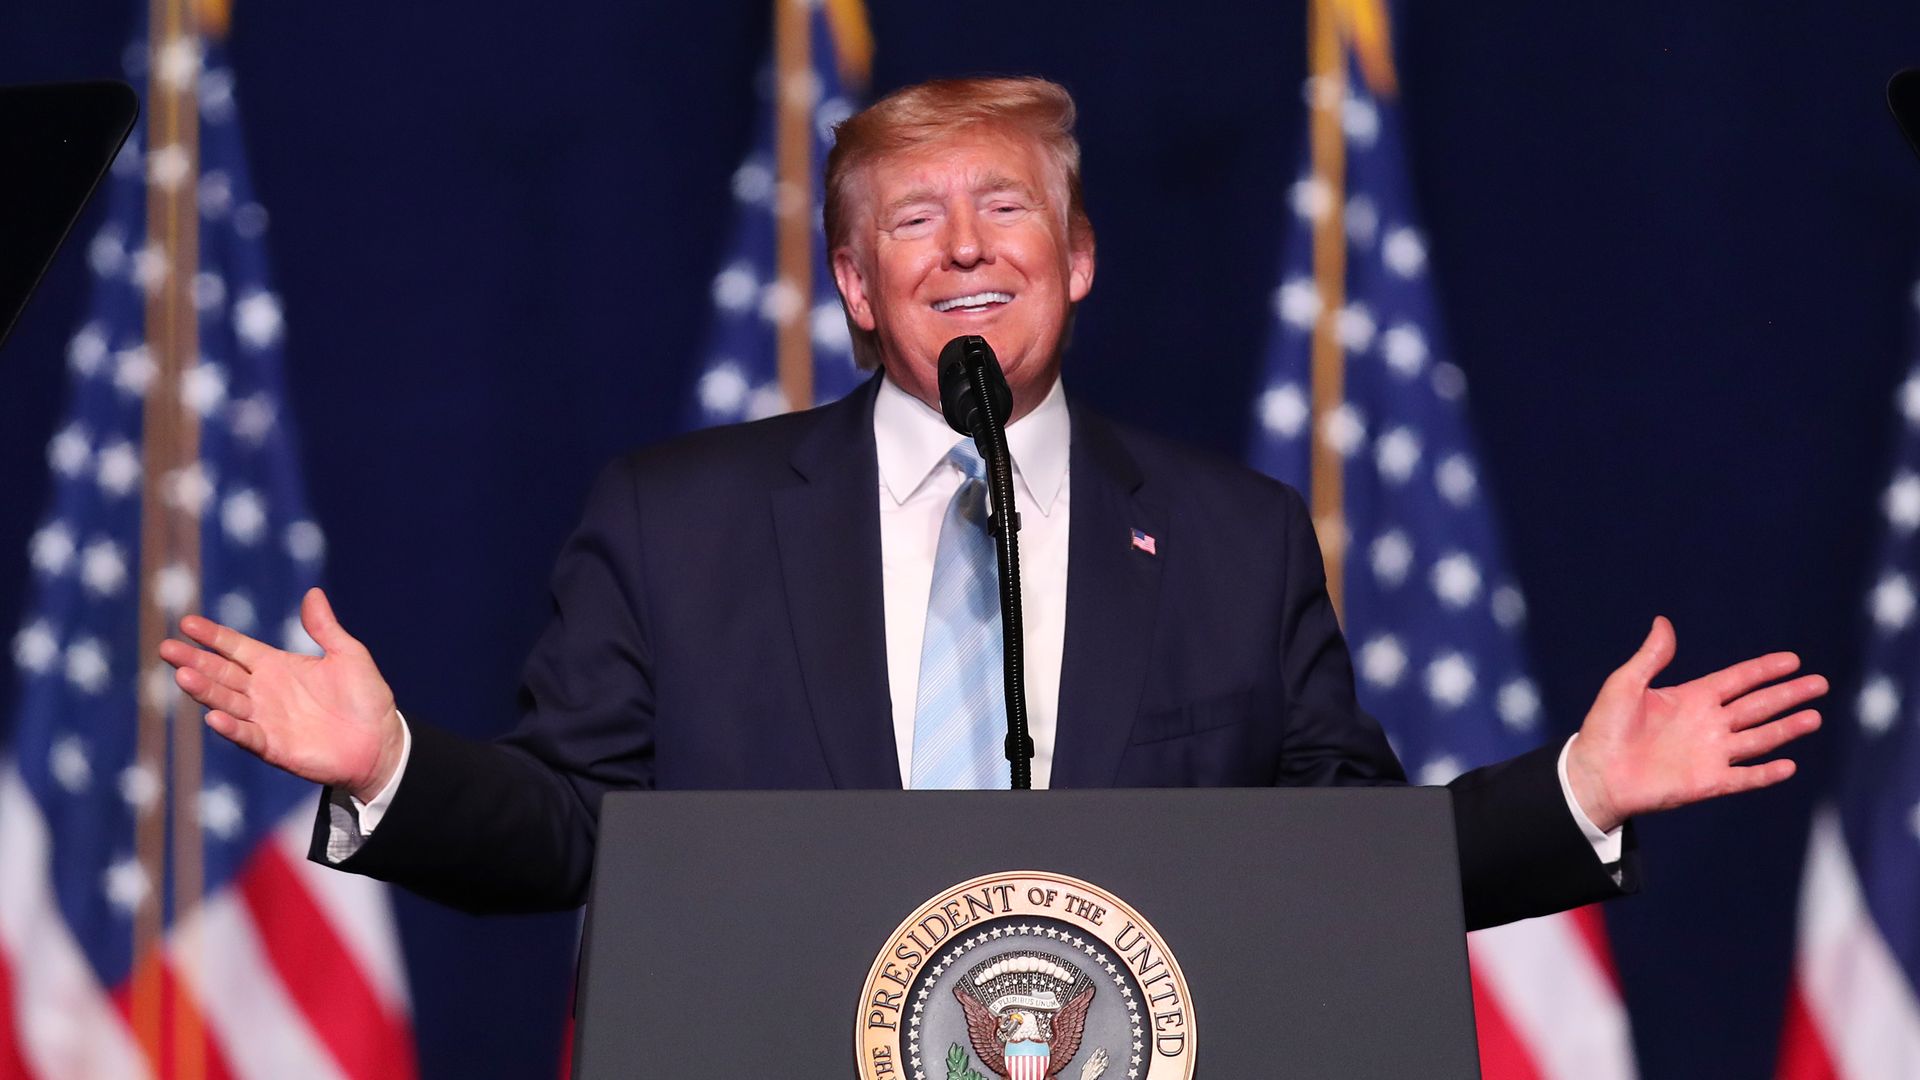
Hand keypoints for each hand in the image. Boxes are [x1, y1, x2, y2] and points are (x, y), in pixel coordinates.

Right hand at [159, 587, 405, 802]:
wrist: (381, 741)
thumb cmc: (365, 697)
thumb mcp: (348, 655)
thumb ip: (326, 628)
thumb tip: (313, 593)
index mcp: (277, 666)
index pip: (236, 647)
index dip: (212, 636)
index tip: (186, 623)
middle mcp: (264, 691)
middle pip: (222, 673)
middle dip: (195, 661)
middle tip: (166, 648)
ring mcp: (266, 719)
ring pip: (227, 702)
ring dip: (205, 691)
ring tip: (182, 676)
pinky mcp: (274, 746)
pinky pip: (248, 735)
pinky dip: (231, 727)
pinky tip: (214, 717)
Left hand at [1565, 616, 1824, 832]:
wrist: (1595, 773)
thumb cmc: (1605, 728)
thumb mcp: (1625, 684)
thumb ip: (1651, 657)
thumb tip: (1662, 622)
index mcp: (1691, 698)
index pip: (1737, 680)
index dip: (1764, 670)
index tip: (1793, 660)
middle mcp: (1708, 724)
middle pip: (1757, 706)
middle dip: (1788, 694)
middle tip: (1820, 683)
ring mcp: (1711, 754)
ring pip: (1759, 738)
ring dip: (1787, 729)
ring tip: (1815, 717)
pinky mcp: (1708, 782)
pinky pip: (1744, 777)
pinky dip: (1765, 773)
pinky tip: (1788, 765)